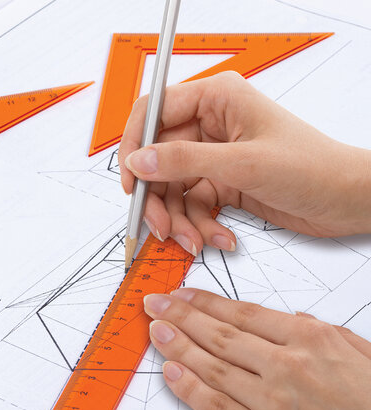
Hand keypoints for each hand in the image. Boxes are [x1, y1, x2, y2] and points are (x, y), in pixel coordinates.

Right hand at [118, 72, 370, 254]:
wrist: (346, 201)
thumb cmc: (313, 168)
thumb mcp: (243, 163)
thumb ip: (185, 161)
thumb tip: (139, 160)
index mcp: (217, 100)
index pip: (154, 113)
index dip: (135, 146)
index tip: (131, 181)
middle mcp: (211, 126)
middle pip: (159, 160)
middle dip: (159, 199)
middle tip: (161, 227)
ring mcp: (215, 157)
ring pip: (173, 189)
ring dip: (180, 220)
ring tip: (195, 241)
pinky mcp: (221, 184)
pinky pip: (193, 206)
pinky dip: (200, 227)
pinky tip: (219, 238)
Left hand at [143, 289, 370, 409]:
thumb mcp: (358, 351)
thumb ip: (320, 329)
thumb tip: (292, 316)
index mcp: (307, 339)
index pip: (241, 313)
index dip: (205, 302)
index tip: (183, 295)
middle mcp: (285, 366)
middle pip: (219, 334)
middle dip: (181, 315)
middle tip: (156, 303)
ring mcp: (271, 402)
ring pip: (211, 366)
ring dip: (177, 345)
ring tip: (156, 329)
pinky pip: (215, 407)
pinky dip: (188, 388)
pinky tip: (170, 371)